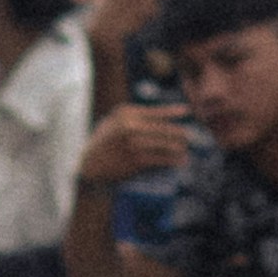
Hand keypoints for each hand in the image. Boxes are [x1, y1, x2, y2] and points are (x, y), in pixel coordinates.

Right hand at [75, 105, 189, 192]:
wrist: (88, 165)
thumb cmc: (102, 143)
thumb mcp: (113, 122)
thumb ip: (133, 116)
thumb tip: (160, 116)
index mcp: (126, 113)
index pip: (156, 111)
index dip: (173, 112)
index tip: (187, 111)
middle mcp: (131, 126)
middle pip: (165, 128)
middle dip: (179, 134)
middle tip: (189, 137)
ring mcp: (135, 143)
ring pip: (166, 144)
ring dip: (179, 149)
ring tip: (185, 151)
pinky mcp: (136, 160)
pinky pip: (161, 159)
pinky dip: (173, 161)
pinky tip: (180, 162)